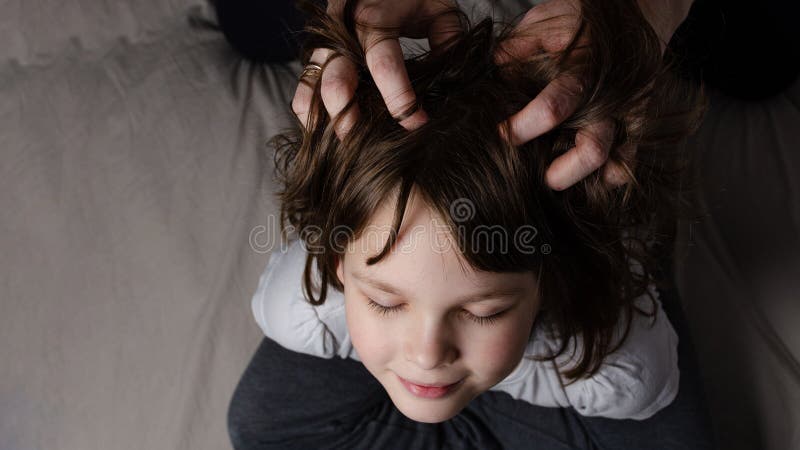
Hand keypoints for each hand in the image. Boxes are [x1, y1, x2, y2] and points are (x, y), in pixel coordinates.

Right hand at [292, 0, 461, 137]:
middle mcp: (342, 32)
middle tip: (365, 143)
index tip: (417, 123)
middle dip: (349, 116)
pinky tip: (327, 133)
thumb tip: (453, 80)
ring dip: (323, 119)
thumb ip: (447, 39)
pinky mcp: (318, 56)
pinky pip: (306, 88)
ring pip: (311, 87)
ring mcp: (326, 45)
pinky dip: (311, 112)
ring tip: (342, 144)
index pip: (383, 64)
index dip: (400, 99)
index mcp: (374, 17)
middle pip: (335, 80)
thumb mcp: (438, 8)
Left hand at [496, 0, 693, 190]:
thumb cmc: (582, 17)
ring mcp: (631, 112)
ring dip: (587, 179)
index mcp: (585, 67)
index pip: (557, 104)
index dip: (526, 125)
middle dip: (564, 171)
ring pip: (616, 161)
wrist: (641, 8)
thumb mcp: (545, 20)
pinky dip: (610, 176)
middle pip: (593, 147)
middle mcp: (613, 95)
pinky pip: (631, 160)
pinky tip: (589, 179)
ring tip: (560, 180)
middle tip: (542, 179)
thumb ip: (517, 48)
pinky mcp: (641, 123)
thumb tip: (488, 73)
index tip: (504, 135)